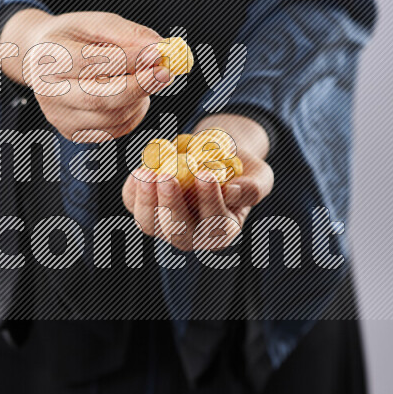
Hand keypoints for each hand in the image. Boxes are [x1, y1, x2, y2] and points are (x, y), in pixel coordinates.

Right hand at [0, 9, 170, 140]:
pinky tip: (135, 96)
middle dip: (137, 87)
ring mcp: (59, 117)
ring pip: (110, 117)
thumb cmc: (74, 38)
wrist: (45, 60)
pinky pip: (113, 130)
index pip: (89, 62)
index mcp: (47, 58)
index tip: (157, 52)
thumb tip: (159, 48)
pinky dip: (133, 113)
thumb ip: (126, 34)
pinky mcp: (72, 132)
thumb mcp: (95, 24)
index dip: (126, 59)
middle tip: (164, 73)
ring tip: (148, 79)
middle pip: (97, 98)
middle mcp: (47, 92)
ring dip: (138, 99)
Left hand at [122, 116, 274, 250]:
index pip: (215, 224)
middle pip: (177, 232)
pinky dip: (133, 190)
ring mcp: (166, 225)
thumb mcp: (259, 177)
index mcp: (222, 231)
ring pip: (150, 224)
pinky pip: (133, 205)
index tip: (205, 173)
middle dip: (170, 205)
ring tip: (147, 172)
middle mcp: (192, 236)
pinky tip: (140, 170)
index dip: (209, 200)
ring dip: (146, 200)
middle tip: (168, 175)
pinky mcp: (146, 209)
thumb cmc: (241, 170)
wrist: (215, 157)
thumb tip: (230, 193)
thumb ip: (251, 189)